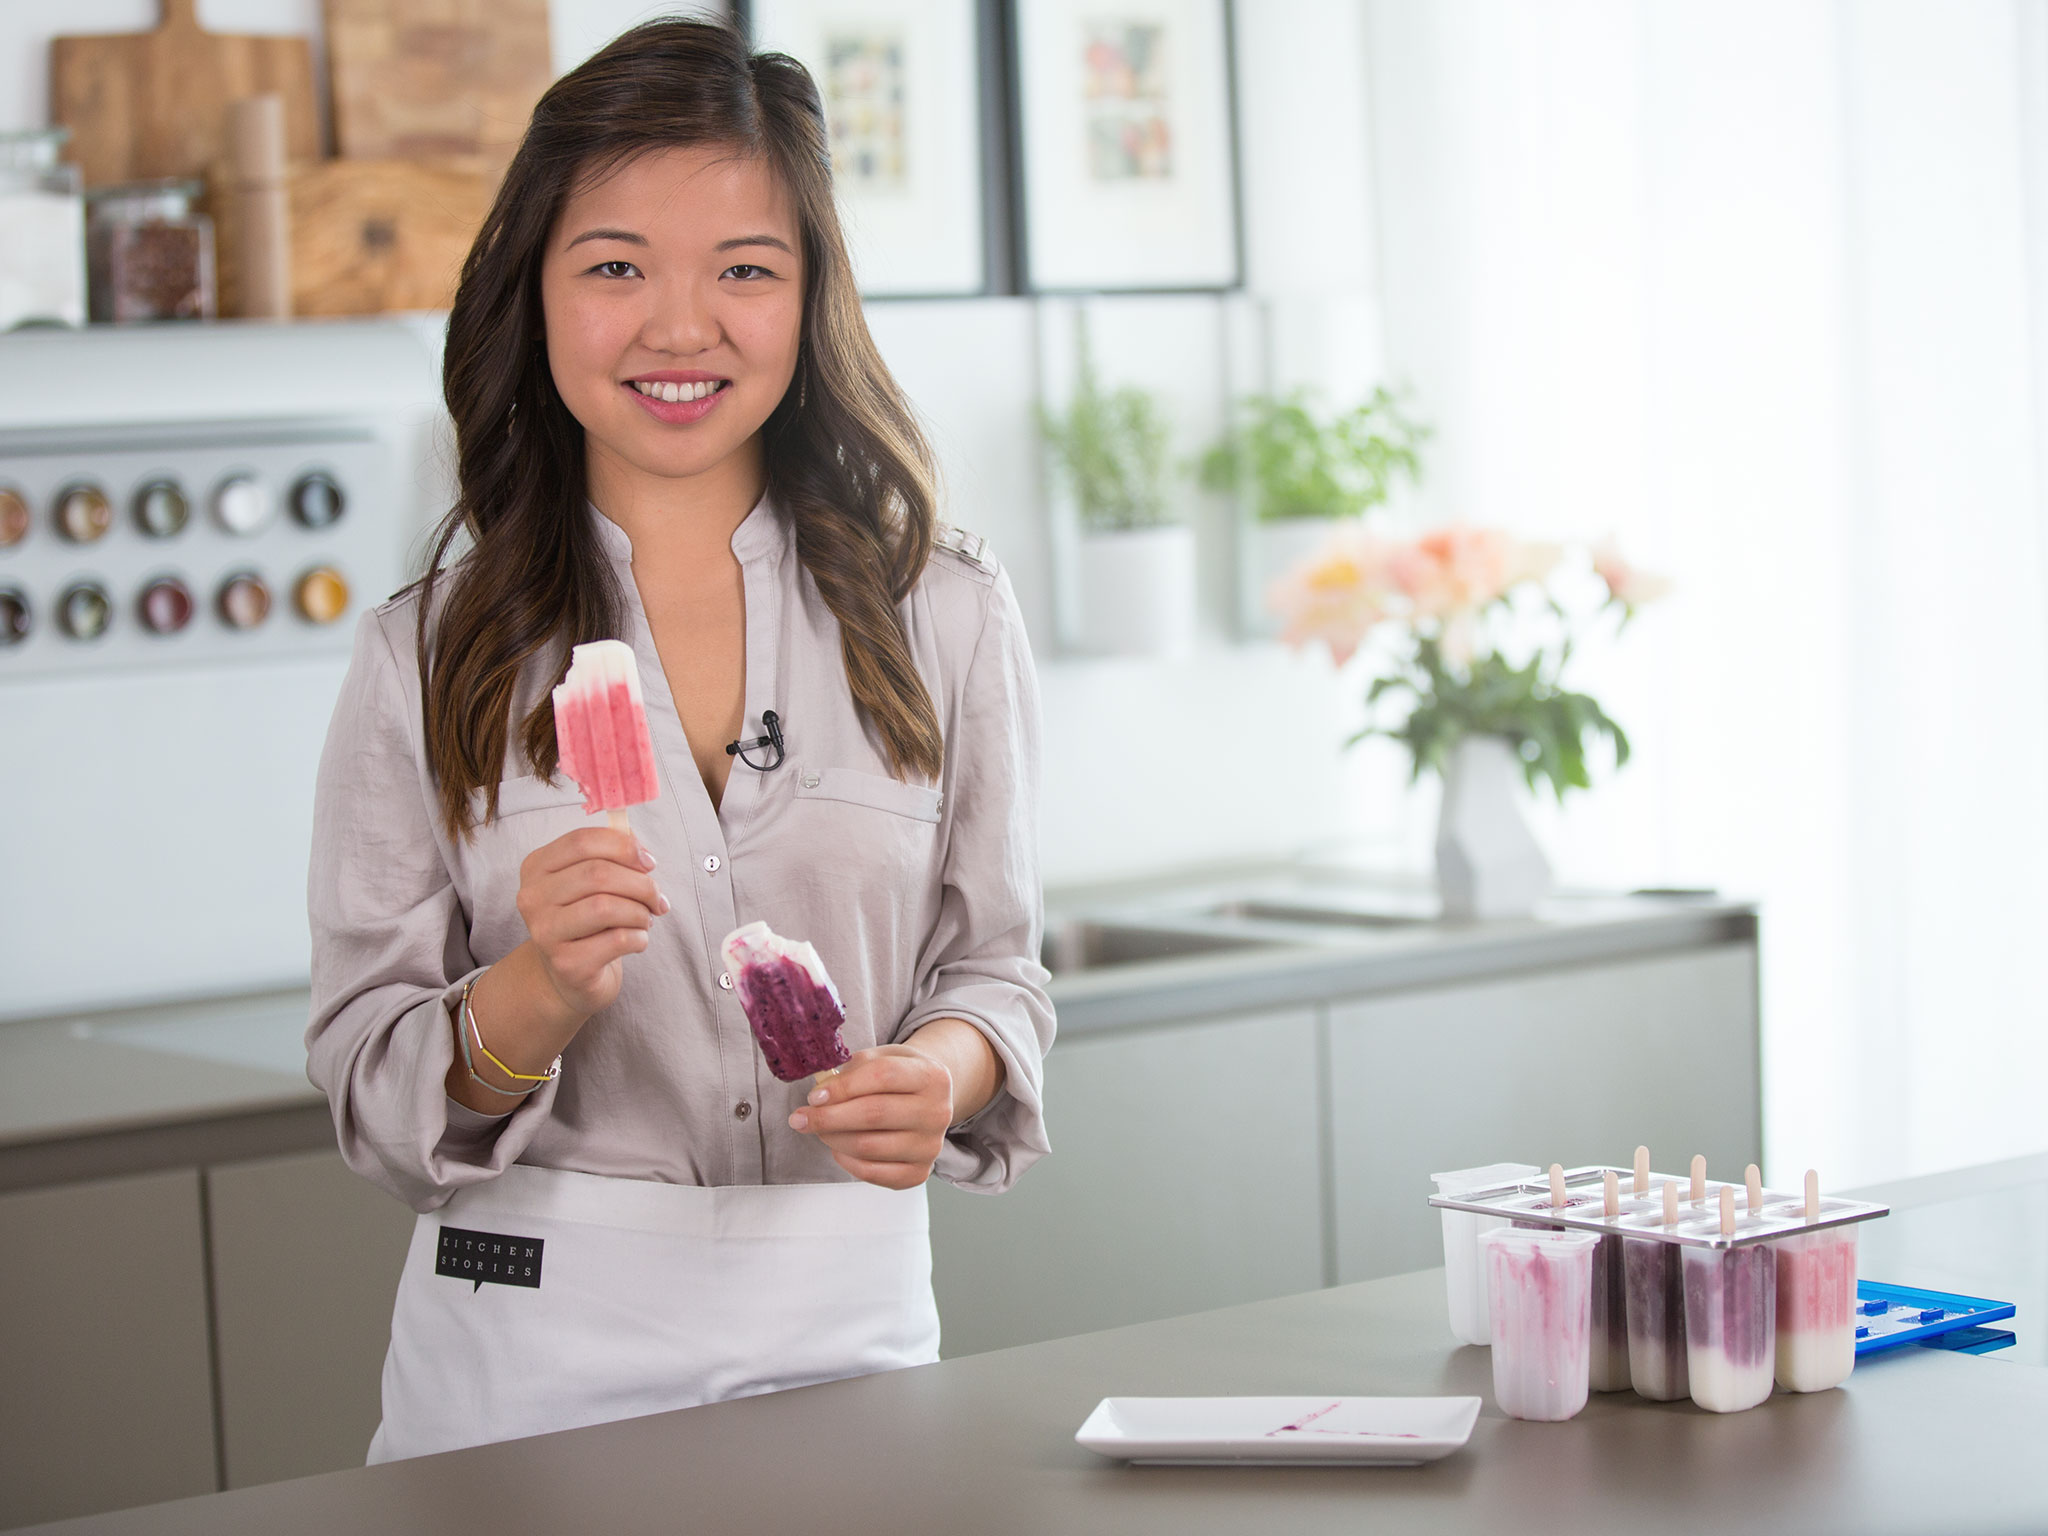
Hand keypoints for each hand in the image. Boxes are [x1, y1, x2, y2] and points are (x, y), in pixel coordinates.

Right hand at [515, 826, 667, 1023]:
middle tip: (656, 898)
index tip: (649, 862)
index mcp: (537, 867)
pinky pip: (617, 940)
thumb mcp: (592, 882)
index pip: (582, 841)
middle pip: (598, 873)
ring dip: (640, 912)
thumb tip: (639, 847)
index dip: (624, 846)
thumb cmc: (588, 920)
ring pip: (607, 907)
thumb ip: (613, 854)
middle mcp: (533, 898)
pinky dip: (639, 937)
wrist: (570, 975)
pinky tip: (637, 940)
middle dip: (641, 884)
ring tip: (645, 919)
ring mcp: (545, 932)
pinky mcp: (566, 964)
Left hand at [788, 1044, 954, 1189]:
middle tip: (800, 1118)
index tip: (814, 1095)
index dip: (844, 1086)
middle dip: (828, 1117)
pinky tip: (838, 1147)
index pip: (883, 1076)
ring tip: (819, 1129)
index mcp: (933, 1076)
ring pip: (868, 1146)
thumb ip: (853, 1069)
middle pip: (874, 1114)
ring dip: (832, 1138)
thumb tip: (820, 1093)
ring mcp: (930, 1146)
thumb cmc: (899, 1077)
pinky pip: (872, 1173)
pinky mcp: (919, 1173)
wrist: (928, 1101)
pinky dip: (846, 1161)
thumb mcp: (882, 1057)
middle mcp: (938, 1112)